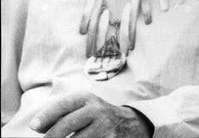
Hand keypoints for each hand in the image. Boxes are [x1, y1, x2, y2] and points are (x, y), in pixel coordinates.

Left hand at [30, 92, 152, 137]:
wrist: (130, 124)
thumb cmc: (96, 116)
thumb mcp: (83, 107)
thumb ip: (60, 113)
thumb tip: (37, 126)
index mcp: (87, 99)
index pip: (63, 105)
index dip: (46, 115)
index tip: (33, 126)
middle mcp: (97, 110)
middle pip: (66, 124)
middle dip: (51, 137)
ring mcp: (105, 127)